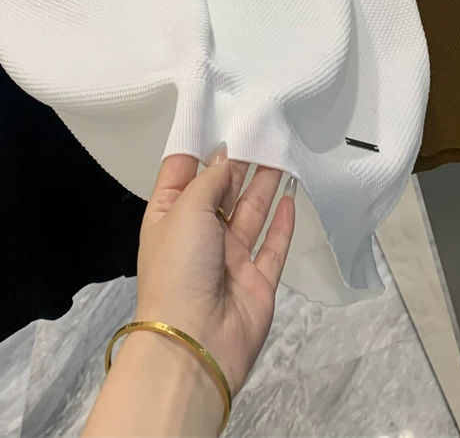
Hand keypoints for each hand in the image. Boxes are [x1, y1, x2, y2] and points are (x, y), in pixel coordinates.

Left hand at [135, 146, 296, 396]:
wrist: (196, 342)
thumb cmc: (178, 268)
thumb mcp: (185, 210)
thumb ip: (209, 181)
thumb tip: (223, 158)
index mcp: (168, 217)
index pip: (182, 173)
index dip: (200, 147)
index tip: (221, 117)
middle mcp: (198, 235)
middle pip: (221, 191)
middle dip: (239, 162)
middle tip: (262, 128)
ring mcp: (228, 259)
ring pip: (250, 214)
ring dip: (264, 184)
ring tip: (282, 150)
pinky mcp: (257, 281)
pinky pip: (272, 246)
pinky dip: (282, 223)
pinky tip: (291, 196)